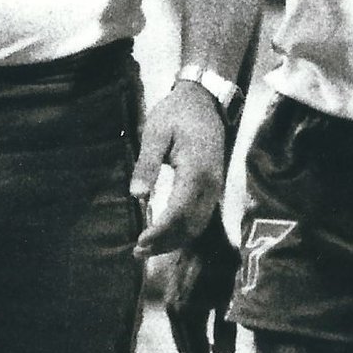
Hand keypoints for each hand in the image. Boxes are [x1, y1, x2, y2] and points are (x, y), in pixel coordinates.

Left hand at [132, 80, 229, 260]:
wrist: (205, 101)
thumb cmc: (177, 114)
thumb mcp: (155, 132)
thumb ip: (147, 164)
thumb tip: (137, 195)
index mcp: (197, 170)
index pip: (180, 210)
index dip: (161, 230)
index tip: (140, 241)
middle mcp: (211, 183)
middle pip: (191, 224)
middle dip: (166, 242)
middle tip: (138, 251)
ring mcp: (215, 187)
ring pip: (198, 225)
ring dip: (175, 241)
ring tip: (148, 248)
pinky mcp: (213, 188)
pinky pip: (201, 217)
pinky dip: (184, 232)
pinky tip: (166, 236)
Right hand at [164, 222, 240, 352]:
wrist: (204, 231)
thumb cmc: (224, 260)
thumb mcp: (232, 293)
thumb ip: (227, 325)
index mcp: (187, 313)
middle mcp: (174, 312)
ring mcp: (172, 305)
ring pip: (185, 343)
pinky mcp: (174, 299)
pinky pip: (184, 331)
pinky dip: (196, 344)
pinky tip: (212, 347)